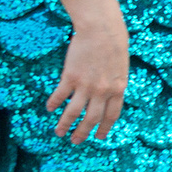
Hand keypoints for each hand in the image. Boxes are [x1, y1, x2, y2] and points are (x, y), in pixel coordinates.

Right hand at [48, 0, 128, 141]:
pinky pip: (60, 96)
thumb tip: (109, 97)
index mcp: (118, 89)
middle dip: (83, 132)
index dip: (104, 127)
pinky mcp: (70, 77)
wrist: (101, 30)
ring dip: (65, 124)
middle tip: (76, 141)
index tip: (99, 137)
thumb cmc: (114, 45)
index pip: (111, 115)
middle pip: (91, 118)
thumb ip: (115, 84)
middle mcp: (102, 91)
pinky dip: (54, 104)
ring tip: (59, 132)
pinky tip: (50, 108)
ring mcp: (86, 85)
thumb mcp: (122, 68)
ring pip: (73, 112)